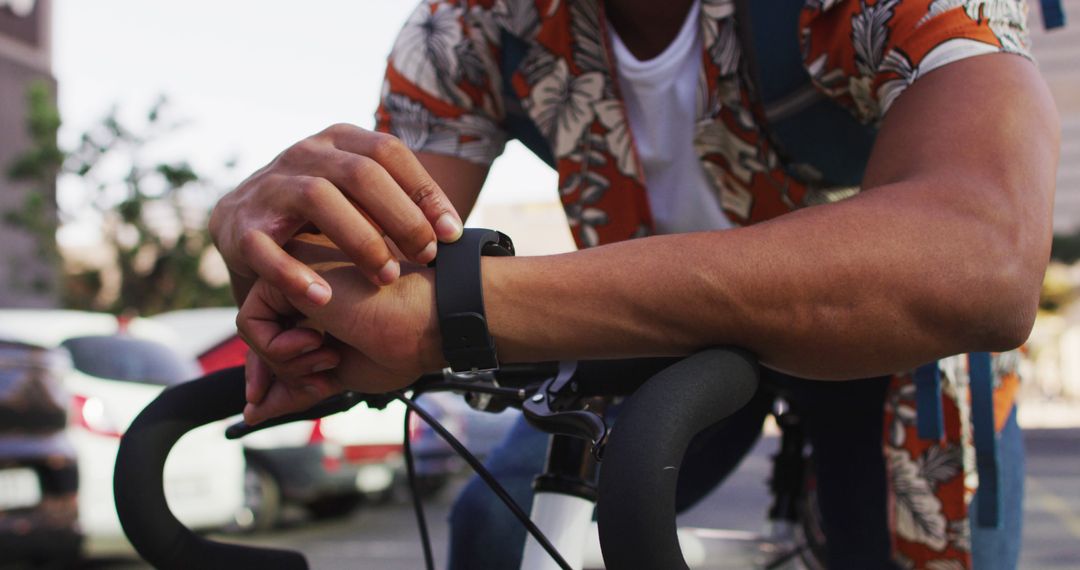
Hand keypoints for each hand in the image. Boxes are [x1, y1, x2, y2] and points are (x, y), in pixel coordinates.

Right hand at [209, 123, 463, 304]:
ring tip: (387, 277)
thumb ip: (399, 205)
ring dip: (360, 239)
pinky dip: (295, 274)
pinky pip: (266, 249)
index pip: (390, 152)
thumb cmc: (320, 217)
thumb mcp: (359, 198)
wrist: (243, 226)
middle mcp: (303, 154)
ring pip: (318, 198)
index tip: (452, 234)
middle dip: (400, 216)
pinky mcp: (239, 228)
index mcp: (338, 142)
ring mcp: (269, 187)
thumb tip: (455, 235)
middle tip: (427, 256)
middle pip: (360, 173)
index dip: (425, 191)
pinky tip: (324, 298)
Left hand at [236, 243, 441, 423]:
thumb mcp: (339, 373)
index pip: (277, 333)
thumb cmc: (402, 343)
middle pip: (262, 331)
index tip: (278, 399)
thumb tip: (254, 412)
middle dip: (277, 372)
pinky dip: (276, 348)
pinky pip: (250, 320)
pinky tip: (317, 342)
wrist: (428, 322)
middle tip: (319, 381)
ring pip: (254, 328)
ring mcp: (297, 269)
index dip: (274, 370)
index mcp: (322, 294)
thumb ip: (296, 385)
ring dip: (286, 361)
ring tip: (329, 355)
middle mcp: (306, 276)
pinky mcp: (288, 269)